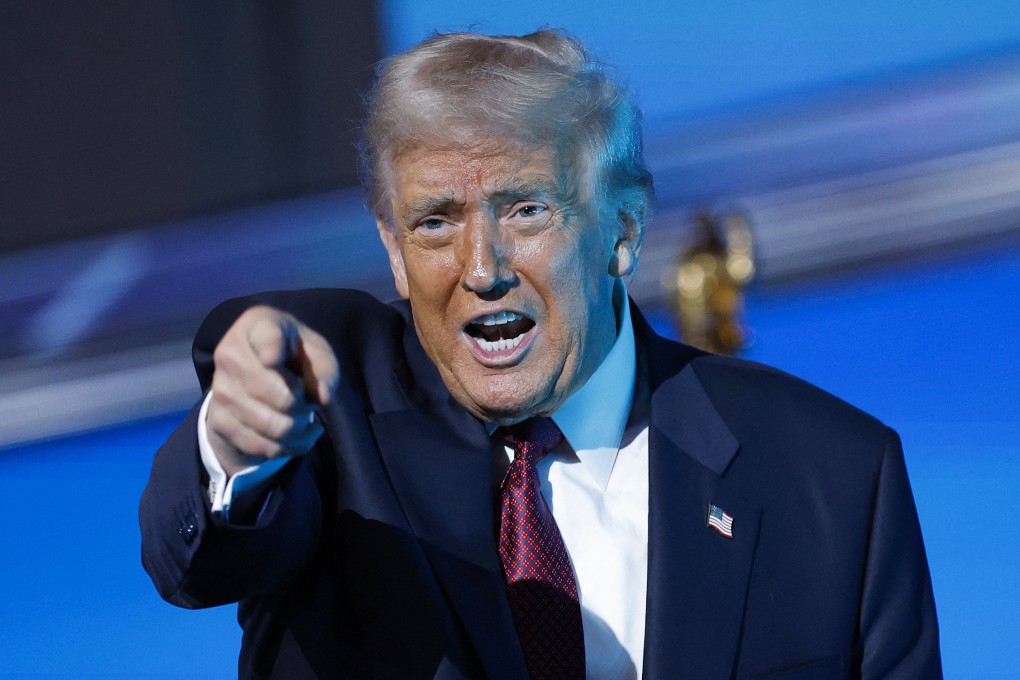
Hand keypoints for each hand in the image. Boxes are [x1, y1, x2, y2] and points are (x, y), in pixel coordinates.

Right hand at [205, 306, 338, 476]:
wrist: (254, 373)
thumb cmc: (293, 354)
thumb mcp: (315, 351)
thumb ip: (324, 369)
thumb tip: (322, 397)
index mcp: (257, 325)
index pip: (265, 338)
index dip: (270, 350)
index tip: (273, 360)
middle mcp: (230, 353)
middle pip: (279, 394)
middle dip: (304, 405)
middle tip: (307, 400)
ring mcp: (220, 389)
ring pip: (273, 426)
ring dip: (298, 428)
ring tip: (302, 417)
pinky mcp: (218, 420)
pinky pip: (262, 446)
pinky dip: (287, 446)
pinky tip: (295, 434)